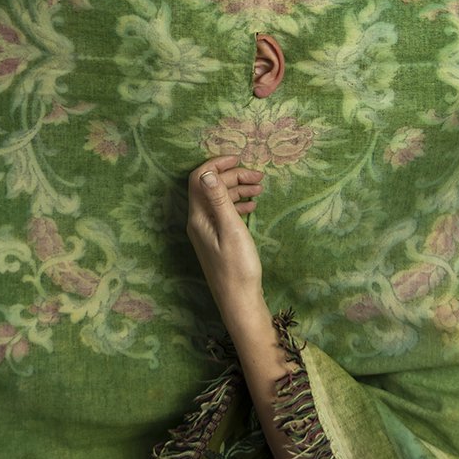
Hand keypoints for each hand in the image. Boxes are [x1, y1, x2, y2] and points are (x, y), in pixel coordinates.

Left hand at [187, 155, 266, 329]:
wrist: (239, 300)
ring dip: (238, 189)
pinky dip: (238, 204)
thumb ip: (219, 200)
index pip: (200, 179)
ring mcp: (207, 231)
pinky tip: (253, 206)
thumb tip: (207, 173)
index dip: (217, 165)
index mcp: (199, 217)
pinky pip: (224, 213)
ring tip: (260, 188)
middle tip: (259, 177)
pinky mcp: (217, 239)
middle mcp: (199, 221)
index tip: (240, 159)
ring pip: (219, 199)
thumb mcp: (231, 229)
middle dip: (233, 176)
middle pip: (211, 187)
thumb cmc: (237, 267)